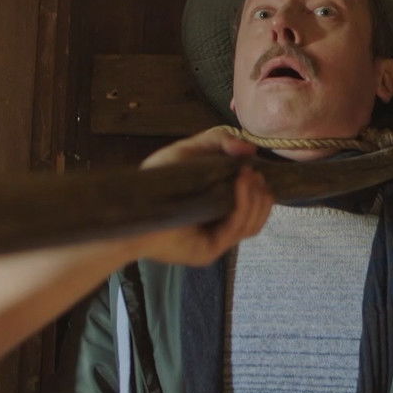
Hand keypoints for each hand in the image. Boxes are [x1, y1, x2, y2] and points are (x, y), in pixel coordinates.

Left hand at [129, 128, 272, 265]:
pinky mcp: (209, 251)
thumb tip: (250, 148)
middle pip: (257, 218)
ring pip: (251, 226)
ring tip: (248, 176)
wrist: (130, 205)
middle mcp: (219, 229)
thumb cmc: (155, 181)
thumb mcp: (188, 151)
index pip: (252, 208)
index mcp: (218, 210)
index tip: (259, 172)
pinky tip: (240, 185)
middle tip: (255, 174)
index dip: (261, 192)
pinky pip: (236, 230)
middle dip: (262, 195)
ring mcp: (215, 242)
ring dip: (256, 200)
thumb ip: (217, 141)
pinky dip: (243, 206)